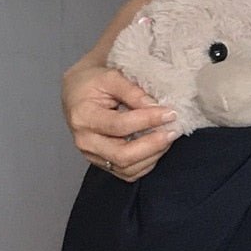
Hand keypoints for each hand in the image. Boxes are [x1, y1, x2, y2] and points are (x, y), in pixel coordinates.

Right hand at [62, 63, 180, 182]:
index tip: (169, 113)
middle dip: (153, 145)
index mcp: (84, 117)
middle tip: (173, 130)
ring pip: (128, 168)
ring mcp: (93, 156)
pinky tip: (158, 147)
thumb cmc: (93, 82)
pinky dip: (147, 163)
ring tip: (168, 136)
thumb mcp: (111, 76)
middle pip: (122, 155)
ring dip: (154, 154)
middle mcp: (85, 141)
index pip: (119, 125)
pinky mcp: (102, 163)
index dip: (148, 120)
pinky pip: (128, 173)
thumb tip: (157, 108)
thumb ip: (133, 92)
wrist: (77, 92)